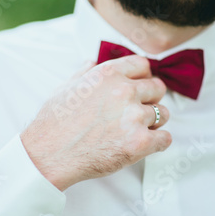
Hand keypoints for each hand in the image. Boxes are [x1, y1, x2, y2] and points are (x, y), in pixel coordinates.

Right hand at [20, 55, 170, 190]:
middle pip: (157, 88)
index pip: (143, 65)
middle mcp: (125, 91)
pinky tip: (146, 144)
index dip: (143, 76)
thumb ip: (85, 72)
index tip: (141, 86)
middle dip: (151, 99)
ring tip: (140, 129)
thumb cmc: (54, 122)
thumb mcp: (66, 87)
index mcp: (108, 74)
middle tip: (140, 110)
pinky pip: (165, 138)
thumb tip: (92, 61)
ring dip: (155, 122)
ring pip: (163, 113)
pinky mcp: (139, 142)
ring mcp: (134, 116)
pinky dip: (158, 142)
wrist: (49, 154)